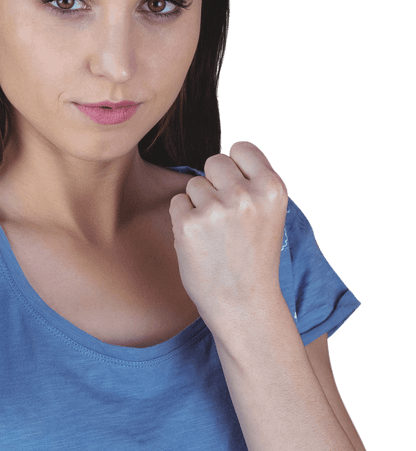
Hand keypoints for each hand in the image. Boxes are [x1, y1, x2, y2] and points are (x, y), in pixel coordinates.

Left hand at [169, 141, 289, 331]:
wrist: (243, 302)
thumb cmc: (253, 256)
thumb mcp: (268, 213)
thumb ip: (251, 183)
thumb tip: (220, 159)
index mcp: (272, 188)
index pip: (241, 148)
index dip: (235, 166)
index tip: (237, 188)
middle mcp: (246, 194)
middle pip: (214, 161)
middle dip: (214, 183)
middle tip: (224, 216)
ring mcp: (216, 209)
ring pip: (194, 184)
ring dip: (198, 203)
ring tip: (215, 233)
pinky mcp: (189, 224)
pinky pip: (177, 202)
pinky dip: (183, 219)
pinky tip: (200, 241)